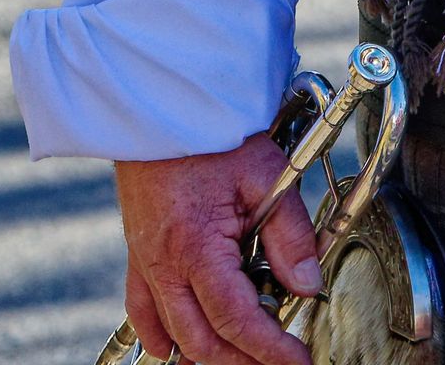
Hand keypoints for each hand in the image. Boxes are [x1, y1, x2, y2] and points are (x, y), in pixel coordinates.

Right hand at [116, 133, 319, 364]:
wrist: (160, 106)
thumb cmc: (212, 133)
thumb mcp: (265, 175)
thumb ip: (290, 235)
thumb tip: (307, 286)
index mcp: (197, 248)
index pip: (238, 321)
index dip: (271, 350)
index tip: (298, 363)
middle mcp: (164, 265)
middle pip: (203, 340)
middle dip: (244, 361)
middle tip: (279, 362)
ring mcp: (145, 263)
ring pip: (172, 335)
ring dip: (208, 356)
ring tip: (243, 360)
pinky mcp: (137, 254)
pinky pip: (141, 311)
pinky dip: (161, 338)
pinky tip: (178, 351)